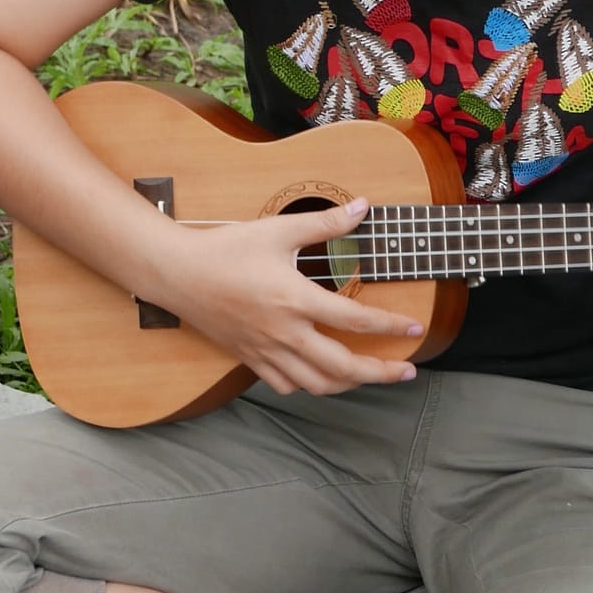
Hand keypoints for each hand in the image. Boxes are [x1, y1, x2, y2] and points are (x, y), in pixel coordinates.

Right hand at [153, 199, 422, 396]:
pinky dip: (308, 386)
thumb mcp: (278, 230)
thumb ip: (325, 223)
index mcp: (295, 300)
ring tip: (370, 377)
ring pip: (316, 385)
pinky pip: (285, 385)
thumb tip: (363, 207)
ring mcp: (266, 350)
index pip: (356, 321)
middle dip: (381, 373)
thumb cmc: (225, 248)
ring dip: (349, 385)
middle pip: (343, 367)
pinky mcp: (249, 358)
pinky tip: (319, 376)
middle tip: (407, 372)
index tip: (415, 329)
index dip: (391, 327)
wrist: (177, 273)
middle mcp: (284, 333)